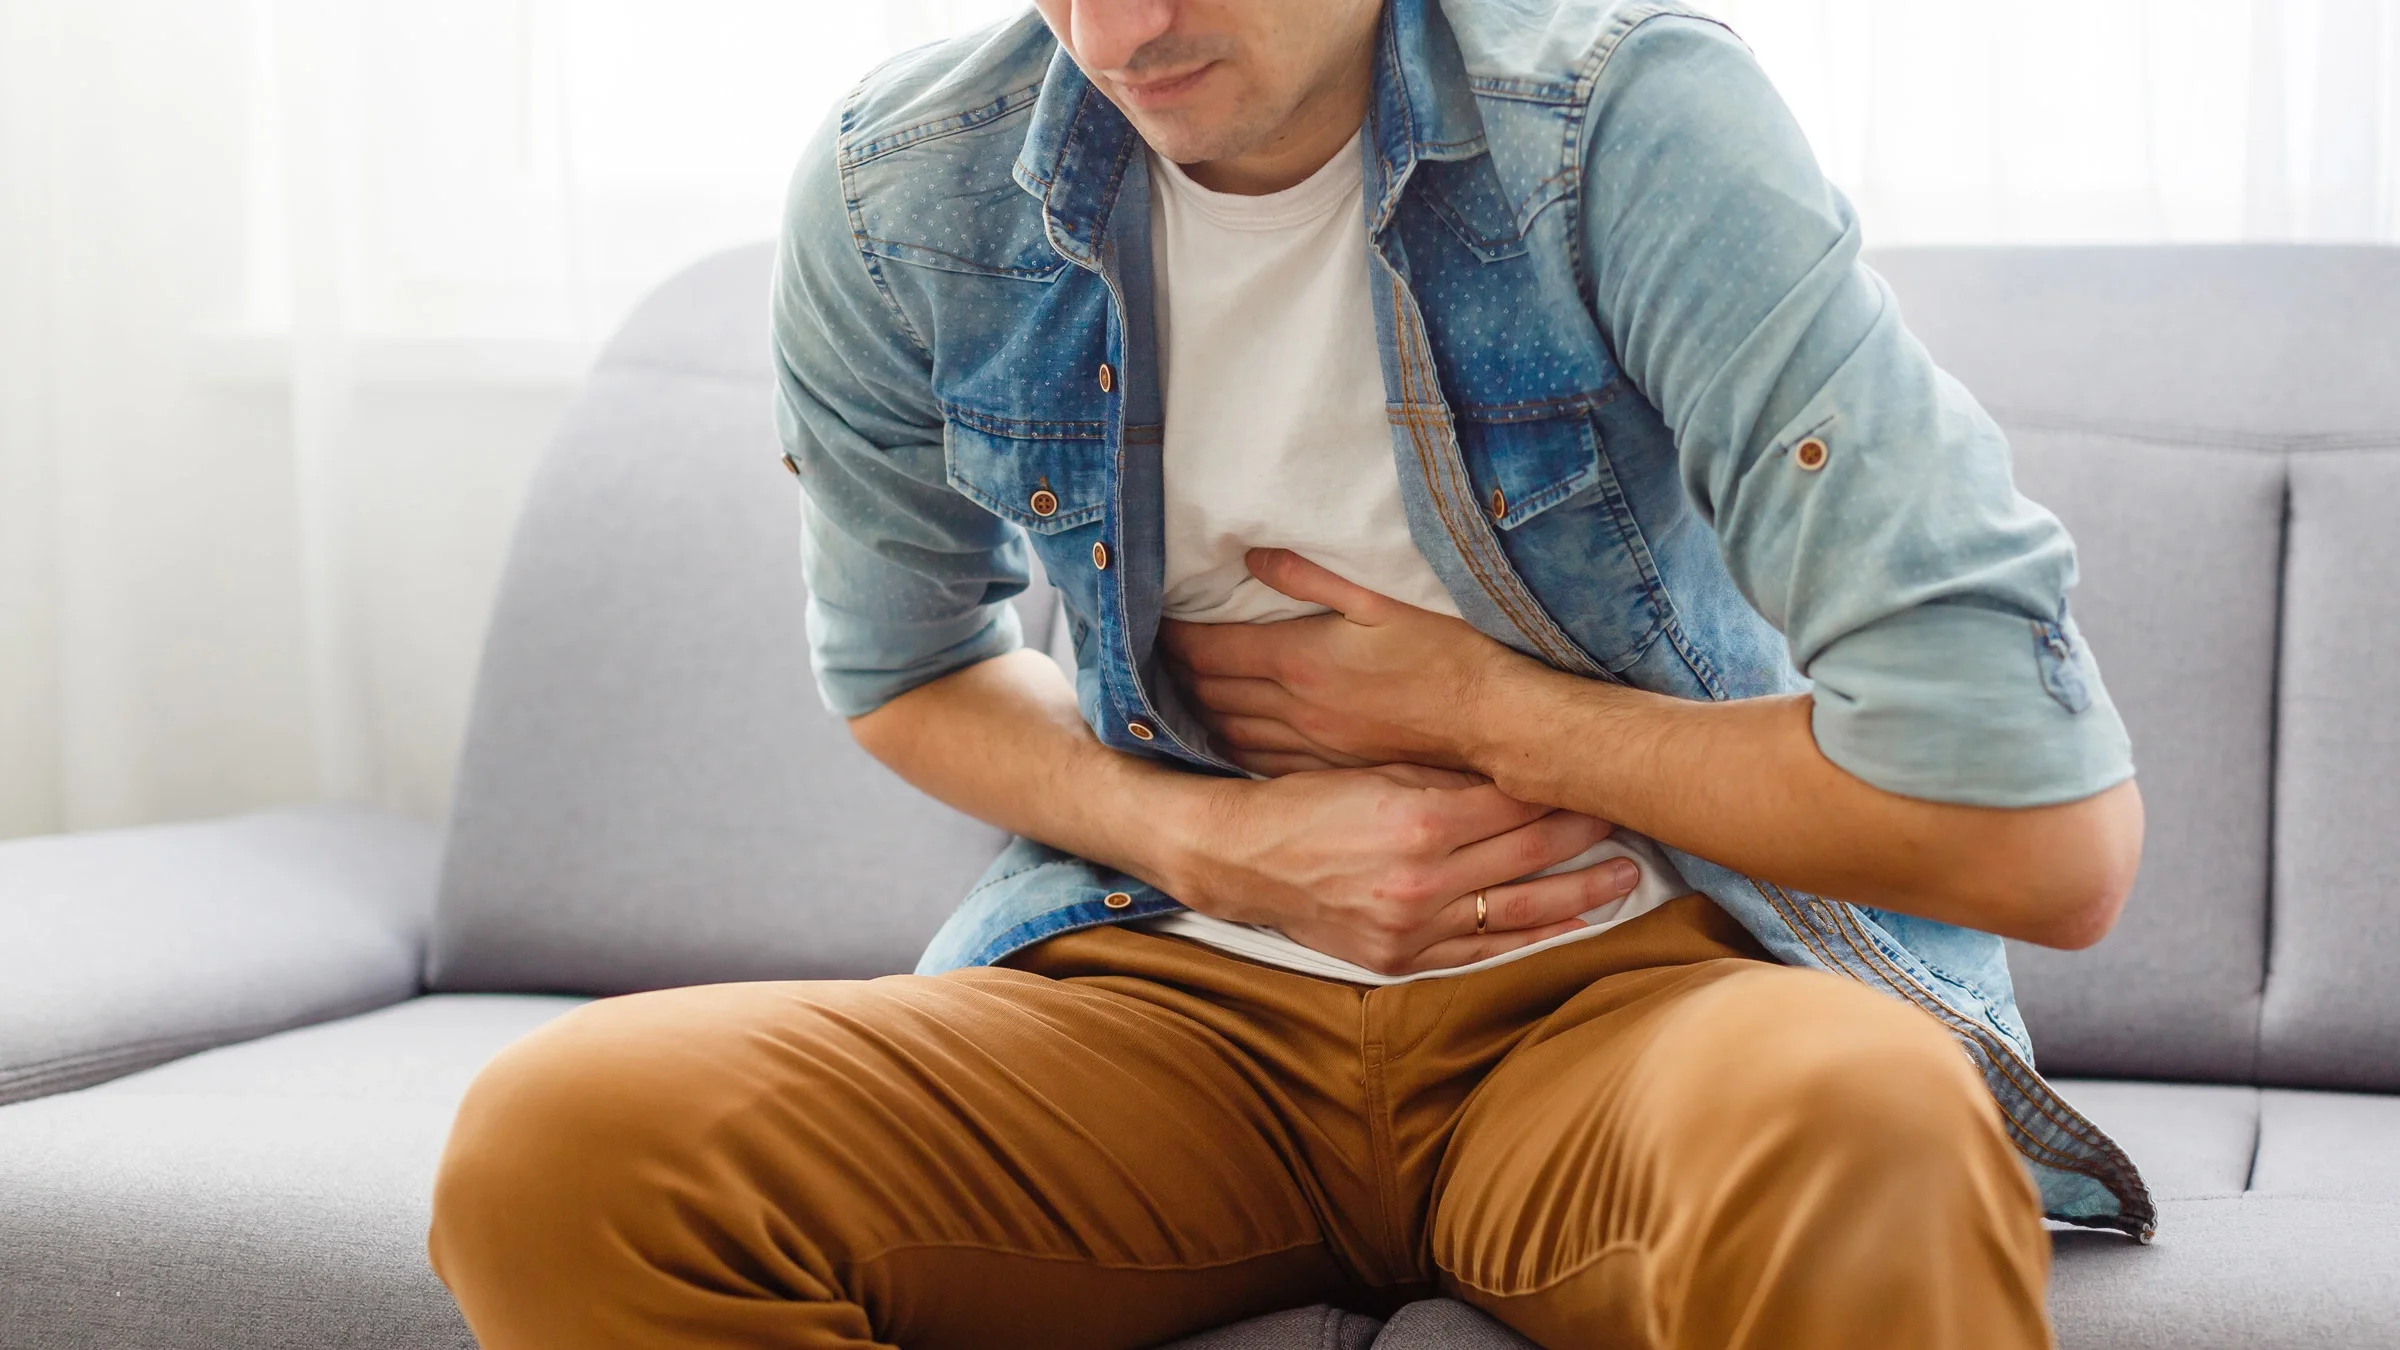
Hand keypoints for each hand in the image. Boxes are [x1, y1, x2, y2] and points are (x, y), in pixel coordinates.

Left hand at [1160, 548, 1525, 776]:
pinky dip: (1230, 746)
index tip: (1152, 624)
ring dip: (1196, 712)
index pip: (1212, 649)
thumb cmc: (1443, 653)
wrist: (1488, 720)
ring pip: (1227, 730)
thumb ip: (1309, 579)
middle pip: (1210, 692)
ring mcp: (1309, 743)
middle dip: (1175, 673)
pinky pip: (1259, 761)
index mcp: (1299, 659)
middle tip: (1154, 656)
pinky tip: (1224, 737)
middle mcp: (1294, 706)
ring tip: (1176, 694)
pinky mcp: (1328, 767)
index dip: (1175, 637)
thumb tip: (1253, 558)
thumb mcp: (1378, 600)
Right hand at [1175, 762, 1641, 976]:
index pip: (1516, 800)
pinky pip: (1480, 954)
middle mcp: (1423, 877)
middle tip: (1631, 815)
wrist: (1241, 859)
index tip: (1598, 775)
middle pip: (1529, 851)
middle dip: (1585, 832)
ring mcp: (1414, 924)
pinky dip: (1529, 941)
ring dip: (1579, 892)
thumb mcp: (1373, 770)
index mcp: (1418, 818)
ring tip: (1627, 876)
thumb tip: (1513, 768)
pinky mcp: (1400, 957)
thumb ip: (1444, 775)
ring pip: (1518, 910)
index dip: (1563, 787)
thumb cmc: (1305, 802)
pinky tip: (1571, 927)